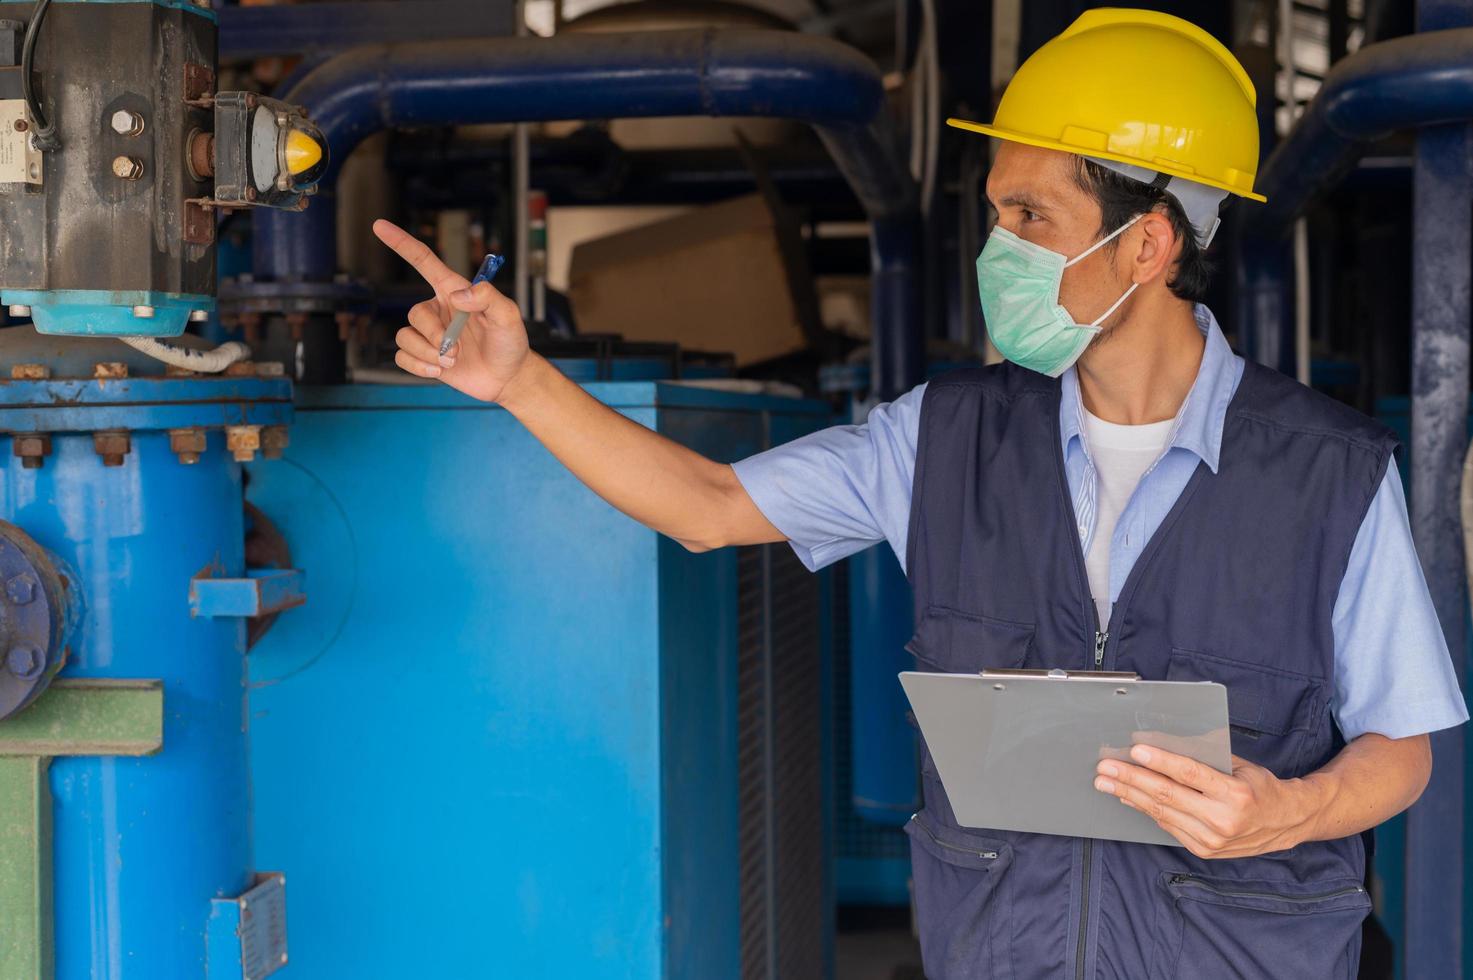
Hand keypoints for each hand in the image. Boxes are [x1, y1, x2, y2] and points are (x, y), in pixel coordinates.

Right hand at [372, 219, 530, 402]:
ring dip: (428, 354)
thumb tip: (458, 295)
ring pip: (405, 337)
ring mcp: (429, 333)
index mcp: (453, 290)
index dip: (401, 243)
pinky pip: (402, 357)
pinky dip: (419, 367)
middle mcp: (438, 309)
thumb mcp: (508, 315)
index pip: (423, 261)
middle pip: (415, 314)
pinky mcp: (423, 355)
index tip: (379, 226)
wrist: (507, 377)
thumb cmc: (510, 342)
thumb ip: (487, 298)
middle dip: (434, 336)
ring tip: (452, 361)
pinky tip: (439, 371)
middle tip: (457, 350)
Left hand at [1093, 745, 1318, 857]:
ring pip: (1161, 813)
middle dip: (1131, 779)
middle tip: (1105, 768)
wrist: (1285, 823)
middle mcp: (1223, 819)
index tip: (1134, 750)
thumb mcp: (1239, 766)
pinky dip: (1145, 810)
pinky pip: (1167, 826)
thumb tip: (1162, 743)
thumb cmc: (1260, 786)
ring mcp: (1212, 839)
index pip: (1189, 774)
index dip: (1160, 761)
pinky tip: (1128, 797)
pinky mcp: (1203, 849)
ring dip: (1129, 795)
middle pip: (1167, 795)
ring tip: (1106, 782)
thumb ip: (1205, 758)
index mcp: (1235, 793)